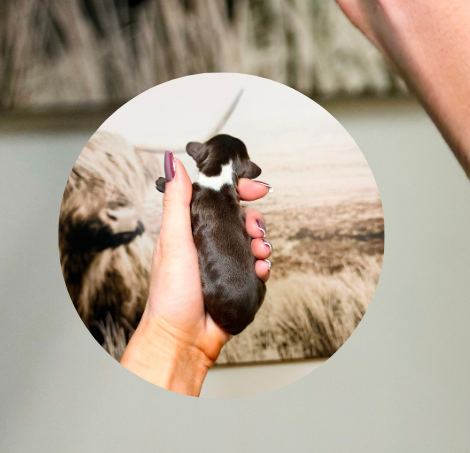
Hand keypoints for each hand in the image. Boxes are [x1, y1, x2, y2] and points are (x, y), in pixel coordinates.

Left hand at [120, 154, 271, 393]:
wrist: (183, 340)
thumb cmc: (170, 295)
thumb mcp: (173, 241)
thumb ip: (177, 202)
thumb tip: (172, 164)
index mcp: (192, 230)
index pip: (219, 199)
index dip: (238, 189)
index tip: (254, 187)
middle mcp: (210, 244)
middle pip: (242, 217)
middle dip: (255, 218)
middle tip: (257, 227)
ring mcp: (225, 263)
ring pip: (254, 240)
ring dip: (262, 242)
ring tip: (258, 252)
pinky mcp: (238, 281)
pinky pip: (260, 265)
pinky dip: (264, 265)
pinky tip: (259, 269)